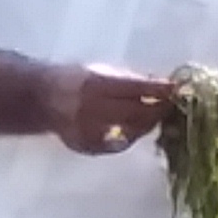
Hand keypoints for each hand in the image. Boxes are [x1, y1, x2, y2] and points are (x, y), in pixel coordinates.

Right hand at [44, 63, 179, 157]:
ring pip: (131, 132)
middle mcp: (89, 110)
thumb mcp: (100, 71)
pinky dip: (132, 136)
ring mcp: (88, 132)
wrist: (41, 99)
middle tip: (172, 104)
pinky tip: (139, 128)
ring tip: (157, 115)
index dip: (159, 90)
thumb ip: (129, 79)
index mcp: (93, 84)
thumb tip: (161, 84)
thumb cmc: (74, 79)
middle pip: (136, 113)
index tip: (177, 88)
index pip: (135, 89)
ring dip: (148, 124)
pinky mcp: (87, 147)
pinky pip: (118, 145)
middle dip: (158, 109)